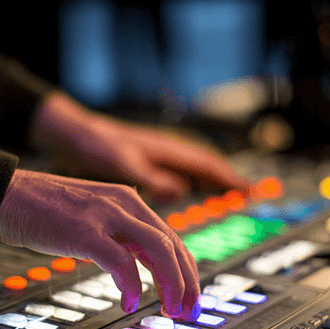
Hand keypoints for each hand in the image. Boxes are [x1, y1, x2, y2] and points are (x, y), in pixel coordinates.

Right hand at [0, 169, 200, 320]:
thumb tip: (138, 268)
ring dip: (172, 284)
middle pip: (174, 245)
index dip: (187, 271)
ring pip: (159, 250)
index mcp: (129, 201)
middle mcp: (124, 204)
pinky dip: (131, 285)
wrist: (5, 192)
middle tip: (189, 312)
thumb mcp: (93, 216)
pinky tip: (130, 302)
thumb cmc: (43, 209)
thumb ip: (117, 235)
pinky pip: (121, 261)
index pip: (172, 238)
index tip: (189, 298)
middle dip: (188, 283)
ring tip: (170, 310)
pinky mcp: (85, 231)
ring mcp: (106, 216)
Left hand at [31, 92, 249, 202]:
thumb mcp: (126, 164)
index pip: (208, 165)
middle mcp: (169, 151)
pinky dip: (194, 181)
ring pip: (196, 168)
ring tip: (229, 194)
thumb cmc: (100, 145)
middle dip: (229, 178)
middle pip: (208, 165)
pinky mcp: (151, 161)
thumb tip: (181, 191)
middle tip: (249, 193)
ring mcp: (161, 155)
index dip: (230, 177)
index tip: (250, 189)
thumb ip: (154, 179)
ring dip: (213, 180)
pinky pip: (182, 172)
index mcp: (168, 151)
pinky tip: (191, 192)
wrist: (79, 133)